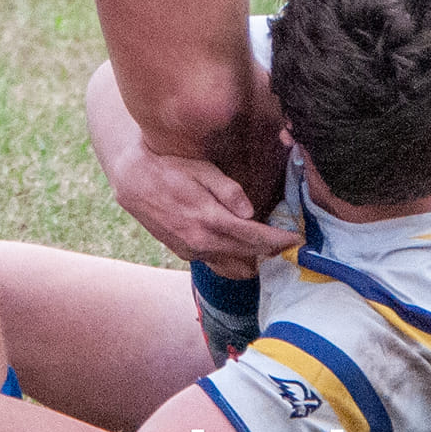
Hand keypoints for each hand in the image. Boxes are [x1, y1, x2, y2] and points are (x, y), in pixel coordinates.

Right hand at [110, 145, 296, 266]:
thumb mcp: (202, 169)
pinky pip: (215, 262)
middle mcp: (201, 242)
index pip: (254, 238)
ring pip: (232, 265)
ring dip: (251, 257)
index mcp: (209, 220)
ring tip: (265, 243)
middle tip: (286, 240)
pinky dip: (231, 257)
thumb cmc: (171, 167)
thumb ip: (228, 191)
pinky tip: (239, 244)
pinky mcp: (184, 253)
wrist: (134, 180)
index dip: (278, 240)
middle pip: (247, 256)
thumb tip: (251, 211)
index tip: (296, 240)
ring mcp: (191, 251)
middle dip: (270, 250)